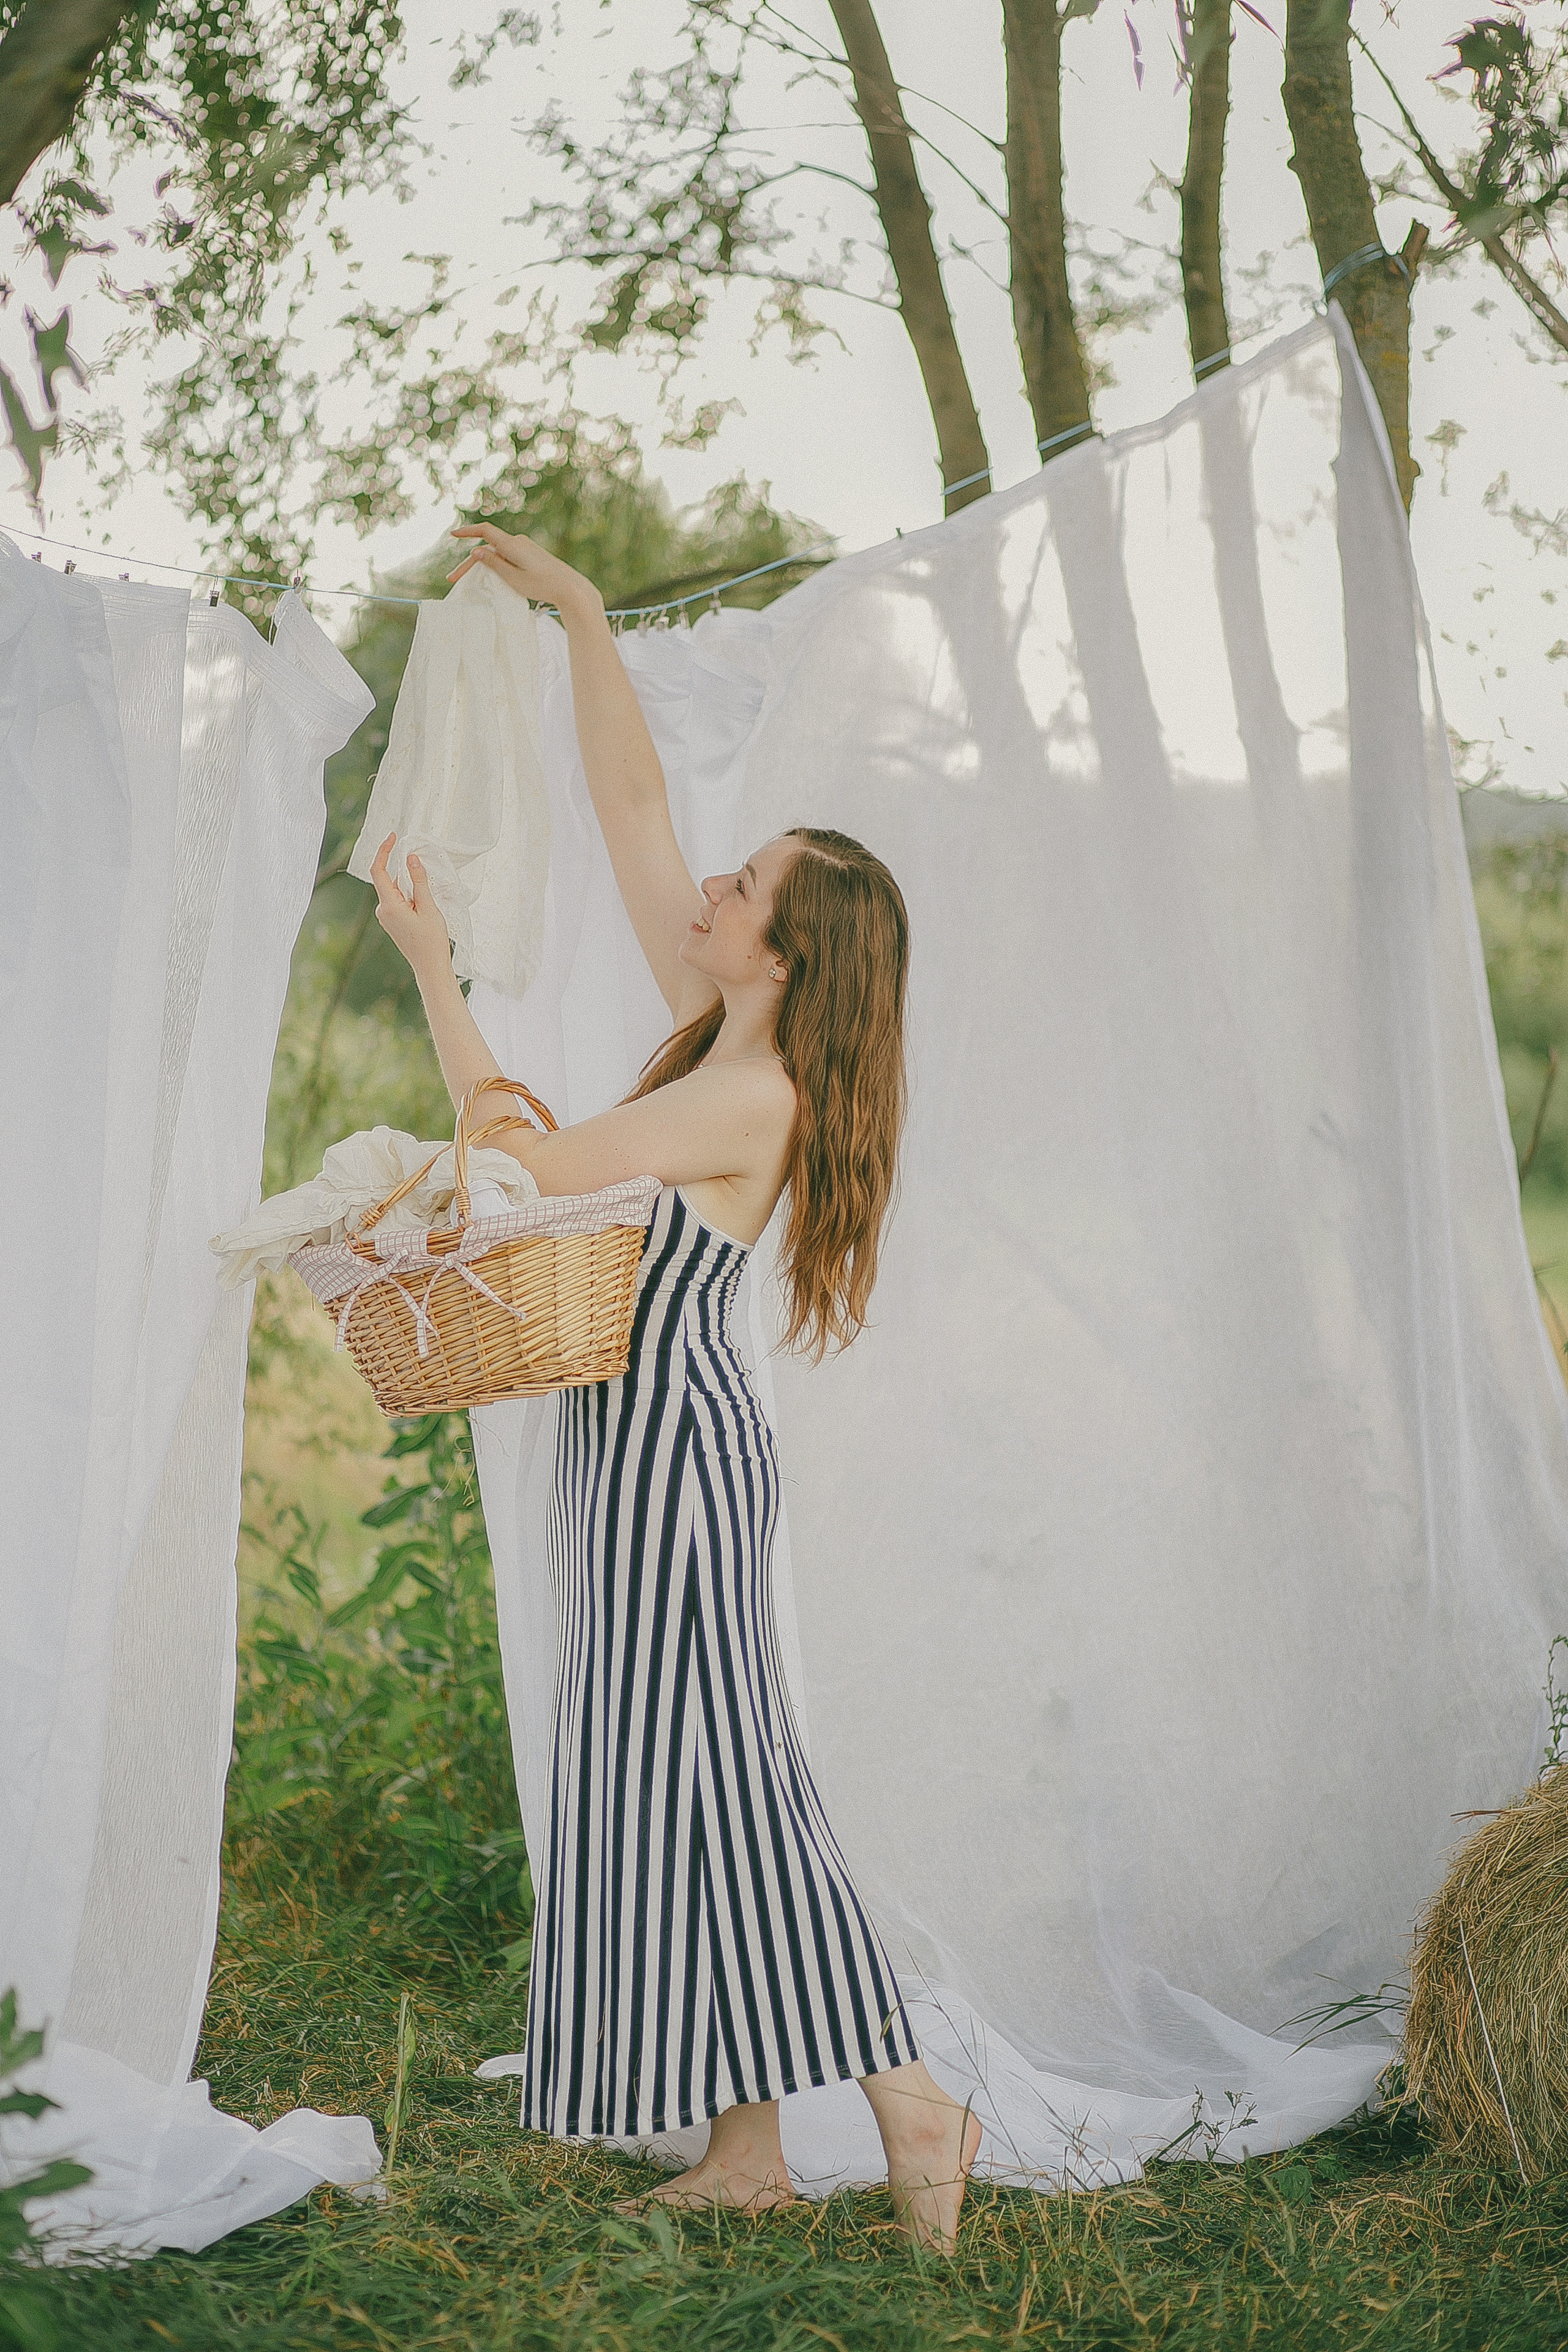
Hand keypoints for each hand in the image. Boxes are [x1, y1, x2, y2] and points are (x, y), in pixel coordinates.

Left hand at [369, 834, 450, 978]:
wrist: (430, 966)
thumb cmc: (431, 940)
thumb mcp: (429, 907)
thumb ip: (419, 881)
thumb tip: (411, 858)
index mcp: (389, 906)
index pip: (379, 870)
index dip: (384, 851)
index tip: (393, 837)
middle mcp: (383, 910)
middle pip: (391, 880)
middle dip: (408, 874)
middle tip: (427, 877)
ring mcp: (386, 916)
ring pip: (397, 891)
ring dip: (412, 889)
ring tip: (429, 906)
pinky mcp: (392, 921)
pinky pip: (399, 900)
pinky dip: (411, 897)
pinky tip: (425, 909)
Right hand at [447, 520, 602, 616]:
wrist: (571, 589)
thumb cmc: (543, 585)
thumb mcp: (514, 578)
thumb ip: (494, 564)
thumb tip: (476, 550)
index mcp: (512, 545)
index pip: (484, 531)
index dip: (467, 531)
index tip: (452, 533)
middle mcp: (518, 542)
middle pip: (487, 547)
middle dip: (469, 563)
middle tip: (453, 578)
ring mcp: (525, 548)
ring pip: (497, 554)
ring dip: (482, 565)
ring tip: (469, 581)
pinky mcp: (531, 556)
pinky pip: (507, 557)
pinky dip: (495, 565)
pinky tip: (491, 578)